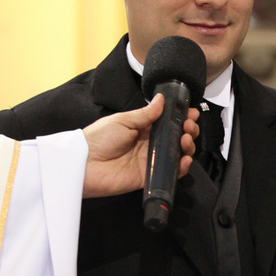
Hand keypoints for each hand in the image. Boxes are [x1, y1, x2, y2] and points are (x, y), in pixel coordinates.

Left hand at [81, 94, 198, 197]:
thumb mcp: (123, 120)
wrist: (84, 164)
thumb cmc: (99, 138)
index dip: (181, 117)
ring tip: (185, 139)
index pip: (168, 121)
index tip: (191, 112)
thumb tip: (162, 99)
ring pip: (177, 153)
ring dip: (187, 146)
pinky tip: (185, 159)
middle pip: (176, 137)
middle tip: (188, 126)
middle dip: (188, 130)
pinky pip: (171, 172)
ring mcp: (151, 160)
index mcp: (143, 128)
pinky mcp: (150, 176)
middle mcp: (149, 143)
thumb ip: (145, 113)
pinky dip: (182, 167)